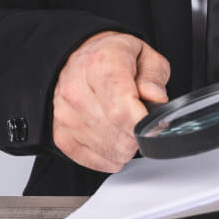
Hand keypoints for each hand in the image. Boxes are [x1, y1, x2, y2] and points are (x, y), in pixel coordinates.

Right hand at [52, 31, 169, 171]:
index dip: (143, 125)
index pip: (121, 111)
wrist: (81, 56)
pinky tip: (113, 136)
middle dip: (138, 134)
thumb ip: (154, 77)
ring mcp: (66, 115)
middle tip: (139, 117)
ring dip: (125, 145)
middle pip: (118, 136)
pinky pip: (94, 161)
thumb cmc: (113, 58)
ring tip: (124, 123)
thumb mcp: (145, 56)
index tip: (153, 123)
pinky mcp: (62, 135)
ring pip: (109, 151)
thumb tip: (156, 98)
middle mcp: (77, 90)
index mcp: (100, 65)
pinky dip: (110, 155)